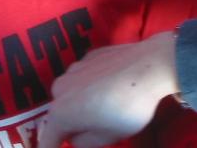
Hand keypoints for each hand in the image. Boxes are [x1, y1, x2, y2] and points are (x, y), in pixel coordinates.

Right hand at [39, 31, 178, 147]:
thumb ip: (83, 143)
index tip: (62, 147)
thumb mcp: (107, 137)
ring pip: (72, 93)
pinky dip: (92, 84)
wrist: (149, 66)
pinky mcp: (88, 56)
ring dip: (82, 103)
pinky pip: (84, 77)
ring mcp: (74, 69)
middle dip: (72, 124)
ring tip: (109, 106)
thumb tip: (75, 139)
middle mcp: (61, 88)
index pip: (47, 141)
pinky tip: (113, 87)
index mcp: (61, 113)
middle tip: (96, 129)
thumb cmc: (128, 107)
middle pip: (60, 114)